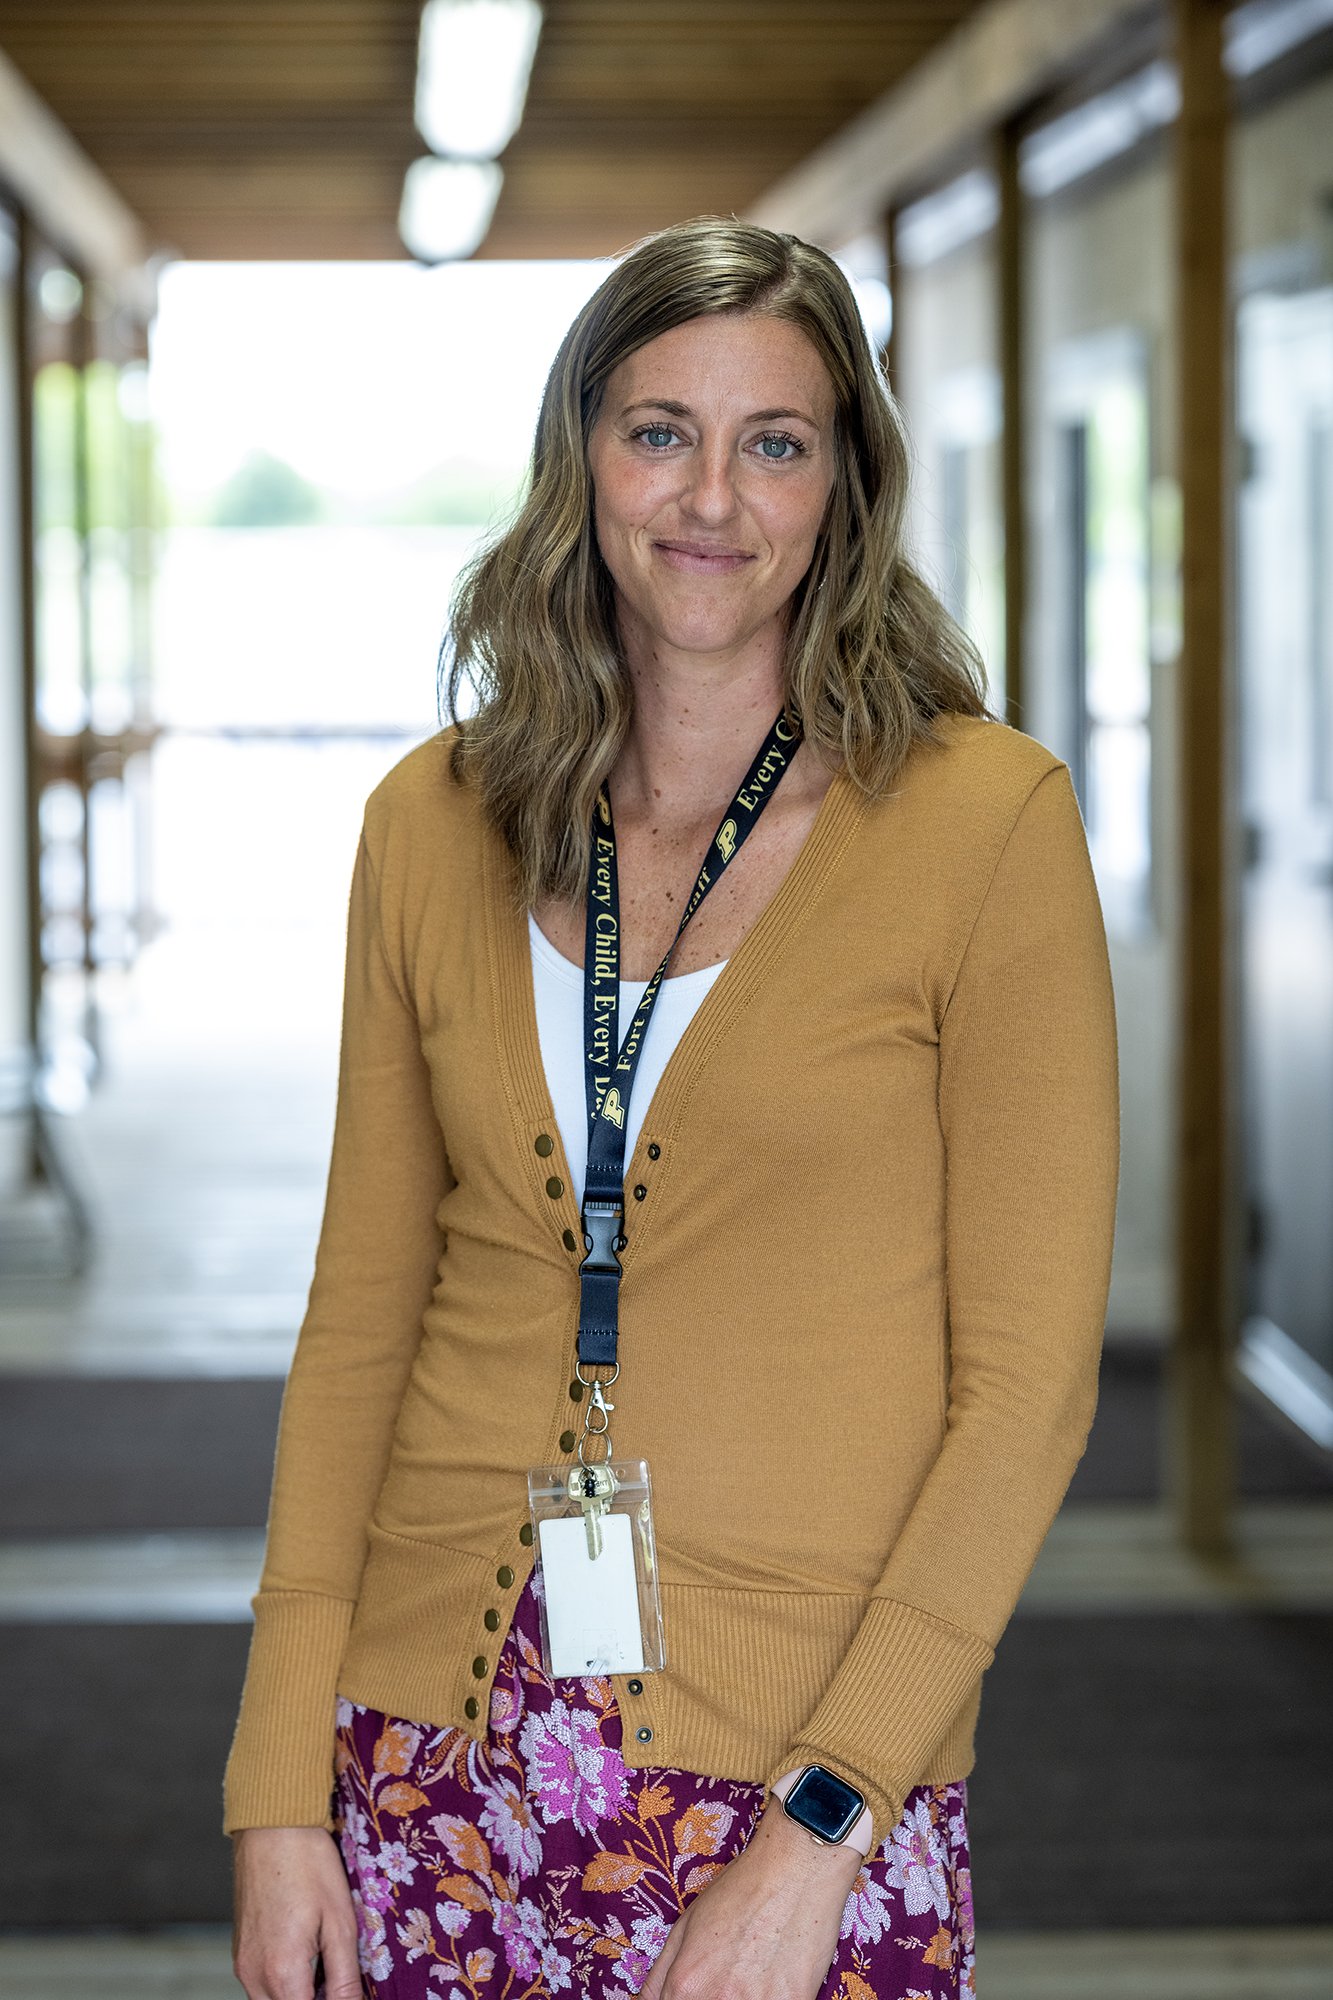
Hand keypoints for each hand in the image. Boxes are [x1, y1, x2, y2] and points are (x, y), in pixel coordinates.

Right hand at [231, 1826, 360, 1999]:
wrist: (271, 1826)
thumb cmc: (309, 1865)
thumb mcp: (340, 1922)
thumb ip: (345, 1979)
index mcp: (281, 1974)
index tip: (349, 1992)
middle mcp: (253, 1977)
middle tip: (341, 1980)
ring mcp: (243, 1965)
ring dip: (300, 1994)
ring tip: (328, 1964)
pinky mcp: (240, 1952)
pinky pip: (262, 1984)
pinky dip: (286, 1982)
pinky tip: (308, 1953)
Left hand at [637, 1795, 863, 1999]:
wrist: (797, 1867)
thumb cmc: (742, 1888)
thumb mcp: (687, 1923)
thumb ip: (661, 1975)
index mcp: (686, 1985)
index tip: (693, 1991)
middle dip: (709, 1998)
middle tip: (727, 1978)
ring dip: (742, 1999)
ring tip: (750, 1976)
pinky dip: (771, 1999)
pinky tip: (772, 1978)